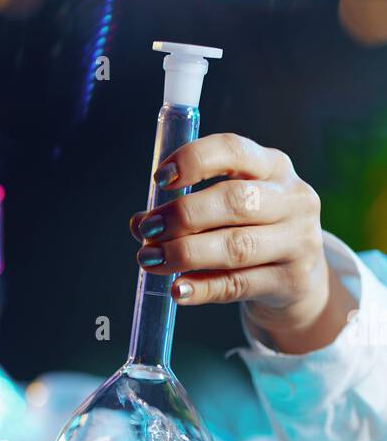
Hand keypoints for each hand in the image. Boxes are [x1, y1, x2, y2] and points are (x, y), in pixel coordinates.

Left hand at [129, 133, 355, 353]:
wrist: (300, 280)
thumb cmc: (253, 232)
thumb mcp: (232, 209)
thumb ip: (189, 209)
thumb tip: (140, 223)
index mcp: (274, 167)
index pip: (234, 151)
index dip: (194, 160)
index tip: (159, 179)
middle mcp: (293, 199)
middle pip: (235, 201)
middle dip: (183, 215)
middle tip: (147, 229)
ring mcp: (297, 242)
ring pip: (236, 247)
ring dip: (185, 253)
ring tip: (150, 260)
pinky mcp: (290, 282)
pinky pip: (237, 285)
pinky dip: (202, 288)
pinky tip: (177, 289)